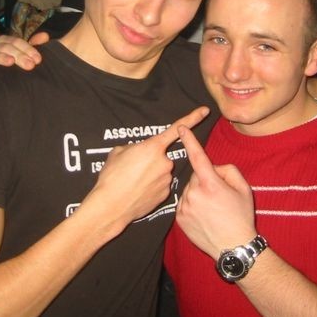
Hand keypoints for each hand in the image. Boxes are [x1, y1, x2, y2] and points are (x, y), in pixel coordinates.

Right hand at [0, 33, 48, 69]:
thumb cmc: (9, 66)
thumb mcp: (22, 55)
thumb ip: (33, 46)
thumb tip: (45, 36)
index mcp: (6, 43)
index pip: (17, 42)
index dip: (28, 49)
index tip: (38, 60)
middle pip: (6, 47)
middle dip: (19, 55)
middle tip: (30, 65)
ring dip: (1, 57)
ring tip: (10, 62)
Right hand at [83, 107, 210, 232]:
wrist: (111, 206)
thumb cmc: (111, 177)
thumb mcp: (117, 152)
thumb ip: (134, 148)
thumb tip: (138, 152)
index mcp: (153, 147)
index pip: (177, 129)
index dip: (192, 118)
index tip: (205, 110)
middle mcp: (165, 162)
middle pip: (160, 157)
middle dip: (149, 161)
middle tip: (131, 170)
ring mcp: (167, 179)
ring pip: (160, 172)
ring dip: (149, 175)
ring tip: (131, 182)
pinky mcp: (165, 195)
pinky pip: (160, 186)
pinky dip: (150, 187)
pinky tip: (137, 193)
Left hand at [175, 125, 255, 257]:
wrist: (233, 247)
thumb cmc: (240, 217)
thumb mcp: (243, 189)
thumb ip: (228, 170)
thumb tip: (214, 167)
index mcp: (211, 184)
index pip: (197, 156)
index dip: (189, 140)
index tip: (181, 128)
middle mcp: (194, 193)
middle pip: (195, 176)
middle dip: (205, 180)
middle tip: (219, 196)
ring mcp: (185, 206)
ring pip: (189, 190)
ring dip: (197, 194)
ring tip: (212, 209)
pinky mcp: (179, 218)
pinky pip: (184, 203)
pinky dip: (191, 205)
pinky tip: (204, 216)